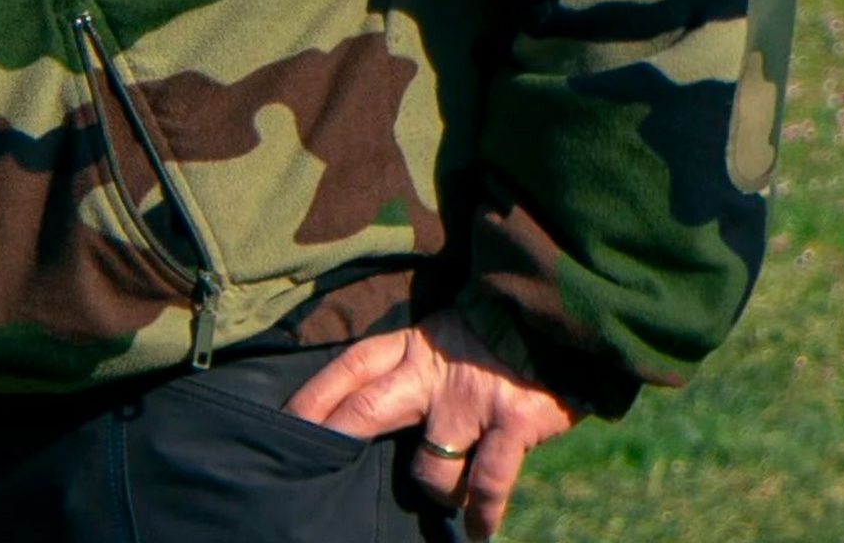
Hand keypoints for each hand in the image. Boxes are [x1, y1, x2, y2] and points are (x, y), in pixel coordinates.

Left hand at [281, 308, 582, 538]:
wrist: (558, 320)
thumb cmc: (495, 340)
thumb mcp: (442, 339)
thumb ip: (411, 370)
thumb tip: (372, 413)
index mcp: (413, 346)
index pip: (351, 366)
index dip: (316, 394)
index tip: (285, 422)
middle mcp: (433, 373)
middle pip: (368, 406)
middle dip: (335, 436)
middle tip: (305, 465)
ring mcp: (471, 400)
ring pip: (428, 465)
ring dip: (428, 489)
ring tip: (436, 500)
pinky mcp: (512, 423)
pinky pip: (488, 481)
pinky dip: (481, 512)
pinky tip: (477, 528)